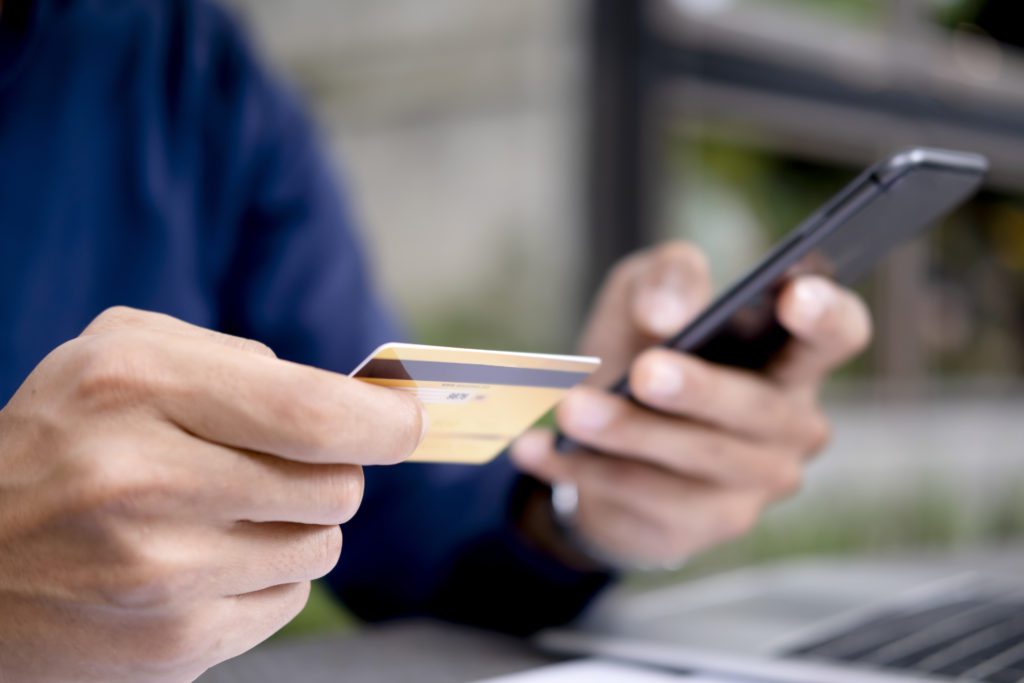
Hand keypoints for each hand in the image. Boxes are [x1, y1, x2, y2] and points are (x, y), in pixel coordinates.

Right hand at [0, 308, 424, 681]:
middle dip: (330, 470)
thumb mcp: (124, 354)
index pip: (315, 414)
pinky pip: (286, 600)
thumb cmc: (62, 438)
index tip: (406, 422)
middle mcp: (142, 477)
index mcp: (137, 384)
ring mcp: (156, 572)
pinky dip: (265, 577)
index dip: (385, 423)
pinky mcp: (169, 644)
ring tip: (225, 513)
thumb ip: (240, 358)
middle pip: (335, 484)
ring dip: (297, 525)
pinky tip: (204, 563)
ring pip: (321, 546)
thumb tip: (360, 400)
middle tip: (281, 465)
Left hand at [511, 242, 870, 568]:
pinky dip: (583, 468)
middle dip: (699, 390)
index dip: (825, 316)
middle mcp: (790, 426)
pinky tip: (537, 447)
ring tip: (572, 408)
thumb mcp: (646, 296)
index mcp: (792, 359)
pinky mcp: (703, 525)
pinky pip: (641, 495)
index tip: (791, 296)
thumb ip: (666, 276)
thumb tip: (666, 314)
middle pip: (758, 408)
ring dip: (627, 433)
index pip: (838, 334)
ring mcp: (752, 483)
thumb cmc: (643, 353)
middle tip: (646, 370)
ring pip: (694, 459)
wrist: (607, 442)